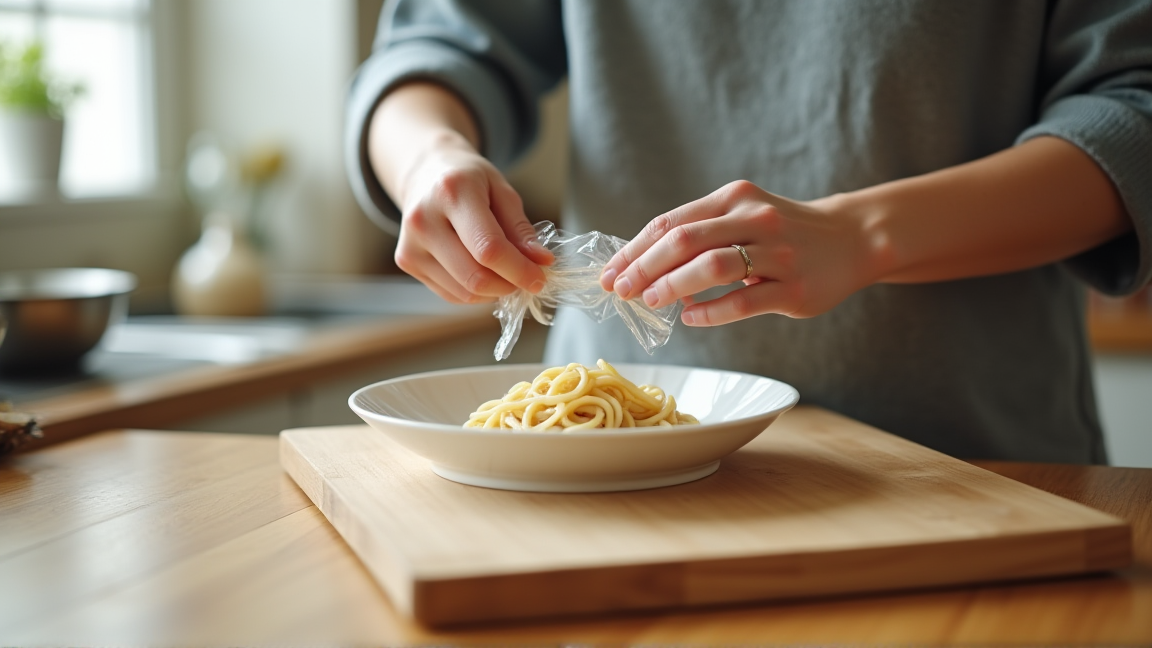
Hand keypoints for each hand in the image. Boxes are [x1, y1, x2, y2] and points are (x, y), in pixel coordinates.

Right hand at [393, 135, 552, 303]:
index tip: (539, 279)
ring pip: (463, 292)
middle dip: (509, 285)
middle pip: (475, 276)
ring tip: (506, 274)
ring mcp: (411, 243)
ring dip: (494, 292)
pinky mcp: (406, 261)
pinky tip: (483, 273)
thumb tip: (541, 263)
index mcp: (452, 192)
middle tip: (526, 278)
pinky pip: (450, 294)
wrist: (426, 173)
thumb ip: (520, 229)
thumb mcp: (502, 190)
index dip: (518, 270)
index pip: (488, 248)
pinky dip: (475, 293)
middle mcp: (424, 219)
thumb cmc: (469, 179)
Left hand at [599, 180, 881, 325]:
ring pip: (712, 266)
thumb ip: (700, 232)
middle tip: (621, 290)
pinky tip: (690, 317)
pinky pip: (743, 301)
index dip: (635, 249)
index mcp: (734, 199)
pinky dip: (710, 311)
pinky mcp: (794, 288)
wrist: (852, 239)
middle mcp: (754, 220)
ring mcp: (777, 254)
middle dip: (644, 267)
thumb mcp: (742, 214)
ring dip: (673, 285)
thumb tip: (642, 265)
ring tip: (651, 301)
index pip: (671, 222)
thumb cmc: (785, 231)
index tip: (610, 273)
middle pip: (685, 241)